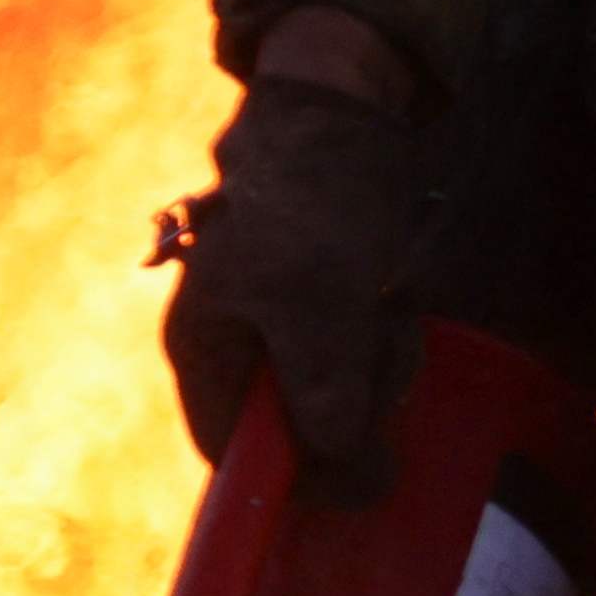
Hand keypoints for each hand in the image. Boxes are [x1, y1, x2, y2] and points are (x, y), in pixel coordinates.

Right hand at [161, 60, 428, 477]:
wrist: (344, 107)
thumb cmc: (314, 201)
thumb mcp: (317, 307)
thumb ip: (324, 399)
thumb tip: (349, 487)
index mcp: (203, 349)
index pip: (234, 457)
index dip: (294, 478)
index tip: (357, 471)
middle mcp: (234, 347)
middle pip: (297, 434)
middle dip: (352, 404)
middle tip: (381, 350)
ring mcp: (281, 329)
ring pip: (340, 399)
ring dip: (378, 367)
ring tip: (387, 311)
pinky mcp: (326, 311)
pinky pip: (362, 360)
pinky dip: (384, 339)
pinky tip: (392, 301)